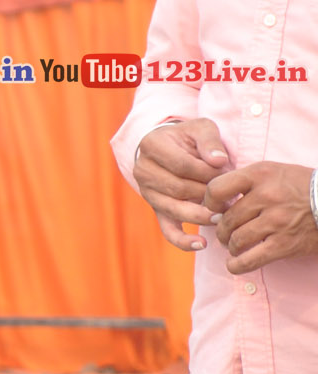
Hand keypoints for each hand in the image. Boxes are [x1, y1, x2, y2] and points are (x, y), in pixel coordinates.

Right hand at [134, 118, 229, 251]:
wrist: (172, 148)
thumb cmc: (190, 139)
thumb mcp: (201, 129)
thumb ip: (210, 141)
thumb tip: (219, 162)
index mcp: (152, 145)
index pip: (182, 165)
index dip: (208, 173)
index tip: (228, 175)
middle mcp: (143, 170)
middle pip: (179, 189)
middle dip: (207, 195)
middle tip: (231, 198)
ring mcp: (148, 192)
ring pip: (174, 209)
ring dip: (201, 215)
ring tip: (222, 216)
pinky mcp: (157, 210)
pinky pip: (167, 230)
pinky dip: (183, 240)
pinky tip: (201, 244)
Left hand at [205, 161, 317, 273]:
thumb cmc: (300, 185)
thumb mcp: (272, 171)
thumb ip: (245, 181)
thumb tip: (216, 202)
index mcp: (259, 175)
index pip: (217, 188)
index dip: (209, 202)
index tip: (213, 208)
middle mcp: (266, 197)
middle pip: (228, 218)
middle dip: (221, 229)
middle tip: (224, 233)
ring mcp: (276, 221)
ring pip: (237, 239)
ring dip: (230, 246)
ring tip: (233, 245)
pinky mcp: (286, 244)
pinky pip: (253, 259)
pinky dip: (238, 264)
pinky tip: (233, 265)